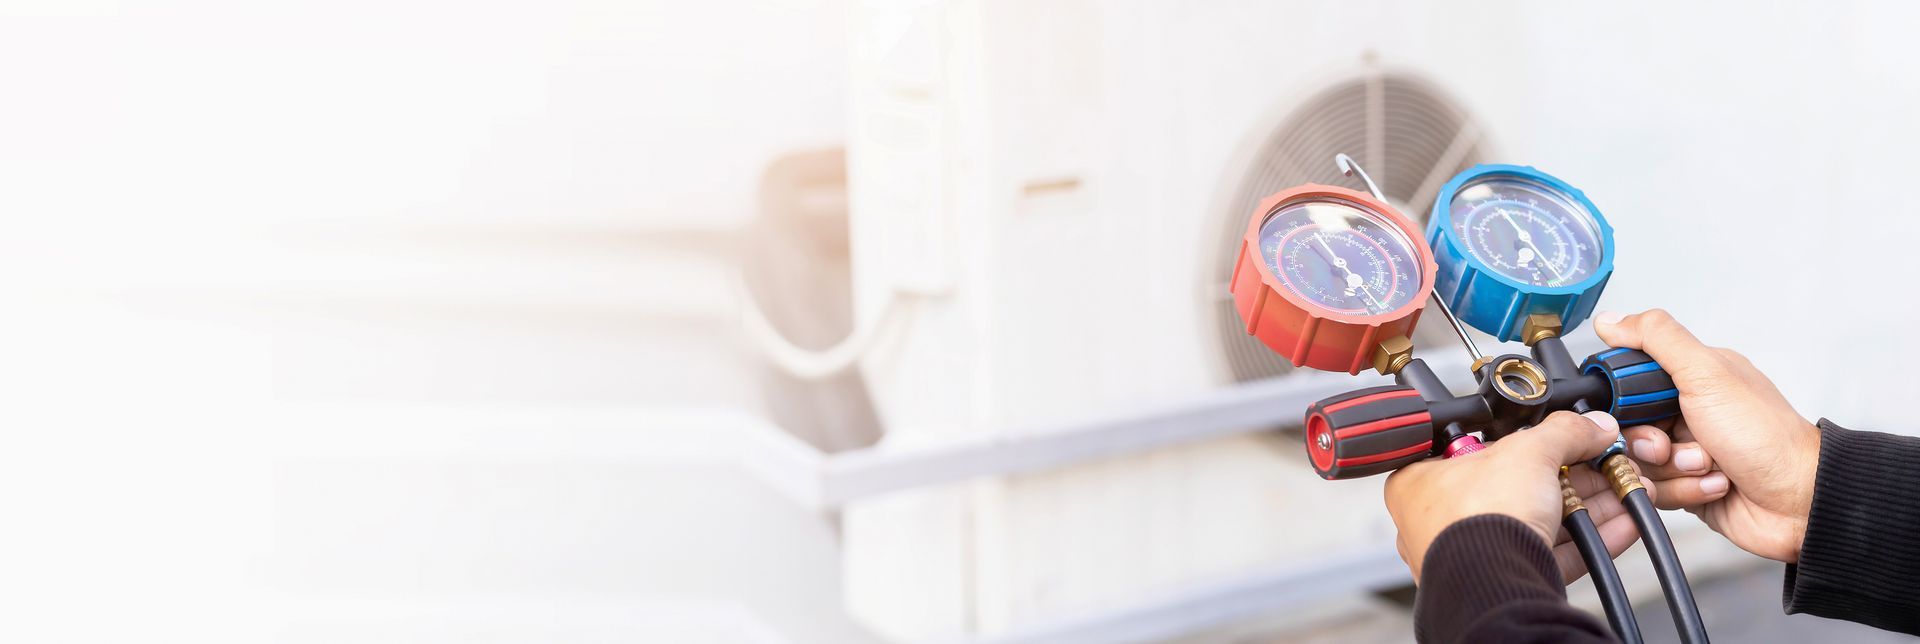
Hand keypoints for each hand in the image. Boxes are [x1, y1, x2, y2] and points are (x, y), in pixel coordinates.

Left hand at [1385, 411, 1644, 582]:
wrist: (1494, 584)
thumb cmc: (1478, 520)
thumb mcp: (1528, 452)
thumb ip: (1565, 433)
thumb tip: (1591, 425)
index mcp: (1421, 480)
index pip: (1479, 449)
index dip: (1528, 440)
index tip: (1567, 437)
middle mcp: (1441, 519)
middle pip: (1518, 486)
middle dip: (1574, 475)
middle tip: (1604, 463)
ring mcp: (1474, 551)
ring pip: (1540, 521)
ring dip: (1589, 506)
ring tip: (1623, 489)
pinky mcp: (1506, 578)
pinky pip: (1553, 554)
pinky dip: (1589, 539)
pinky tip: (1621, 524)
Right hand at [1594, 309, 1821, 562]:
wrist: (1799, 499)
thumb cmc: (1767, 436)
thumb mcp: (1707, 374)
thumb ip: (1657, 339)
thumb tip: (1612, 320)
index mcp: (1693, 377)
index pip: (1628, 381)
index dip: (1623, 400)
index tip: (1638, 410)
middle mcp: (1687, 411)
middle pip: (1627, 427)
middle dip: (1650, 442)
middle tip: (1673, 444)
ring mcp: (1686, 449)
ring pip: (1640, 462)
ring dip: (1672, 469)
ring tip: (1708, 466)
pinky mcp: (1686, 484)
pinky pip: (1656, 489)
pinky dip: (1684, 490)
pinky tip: (1714, 484)